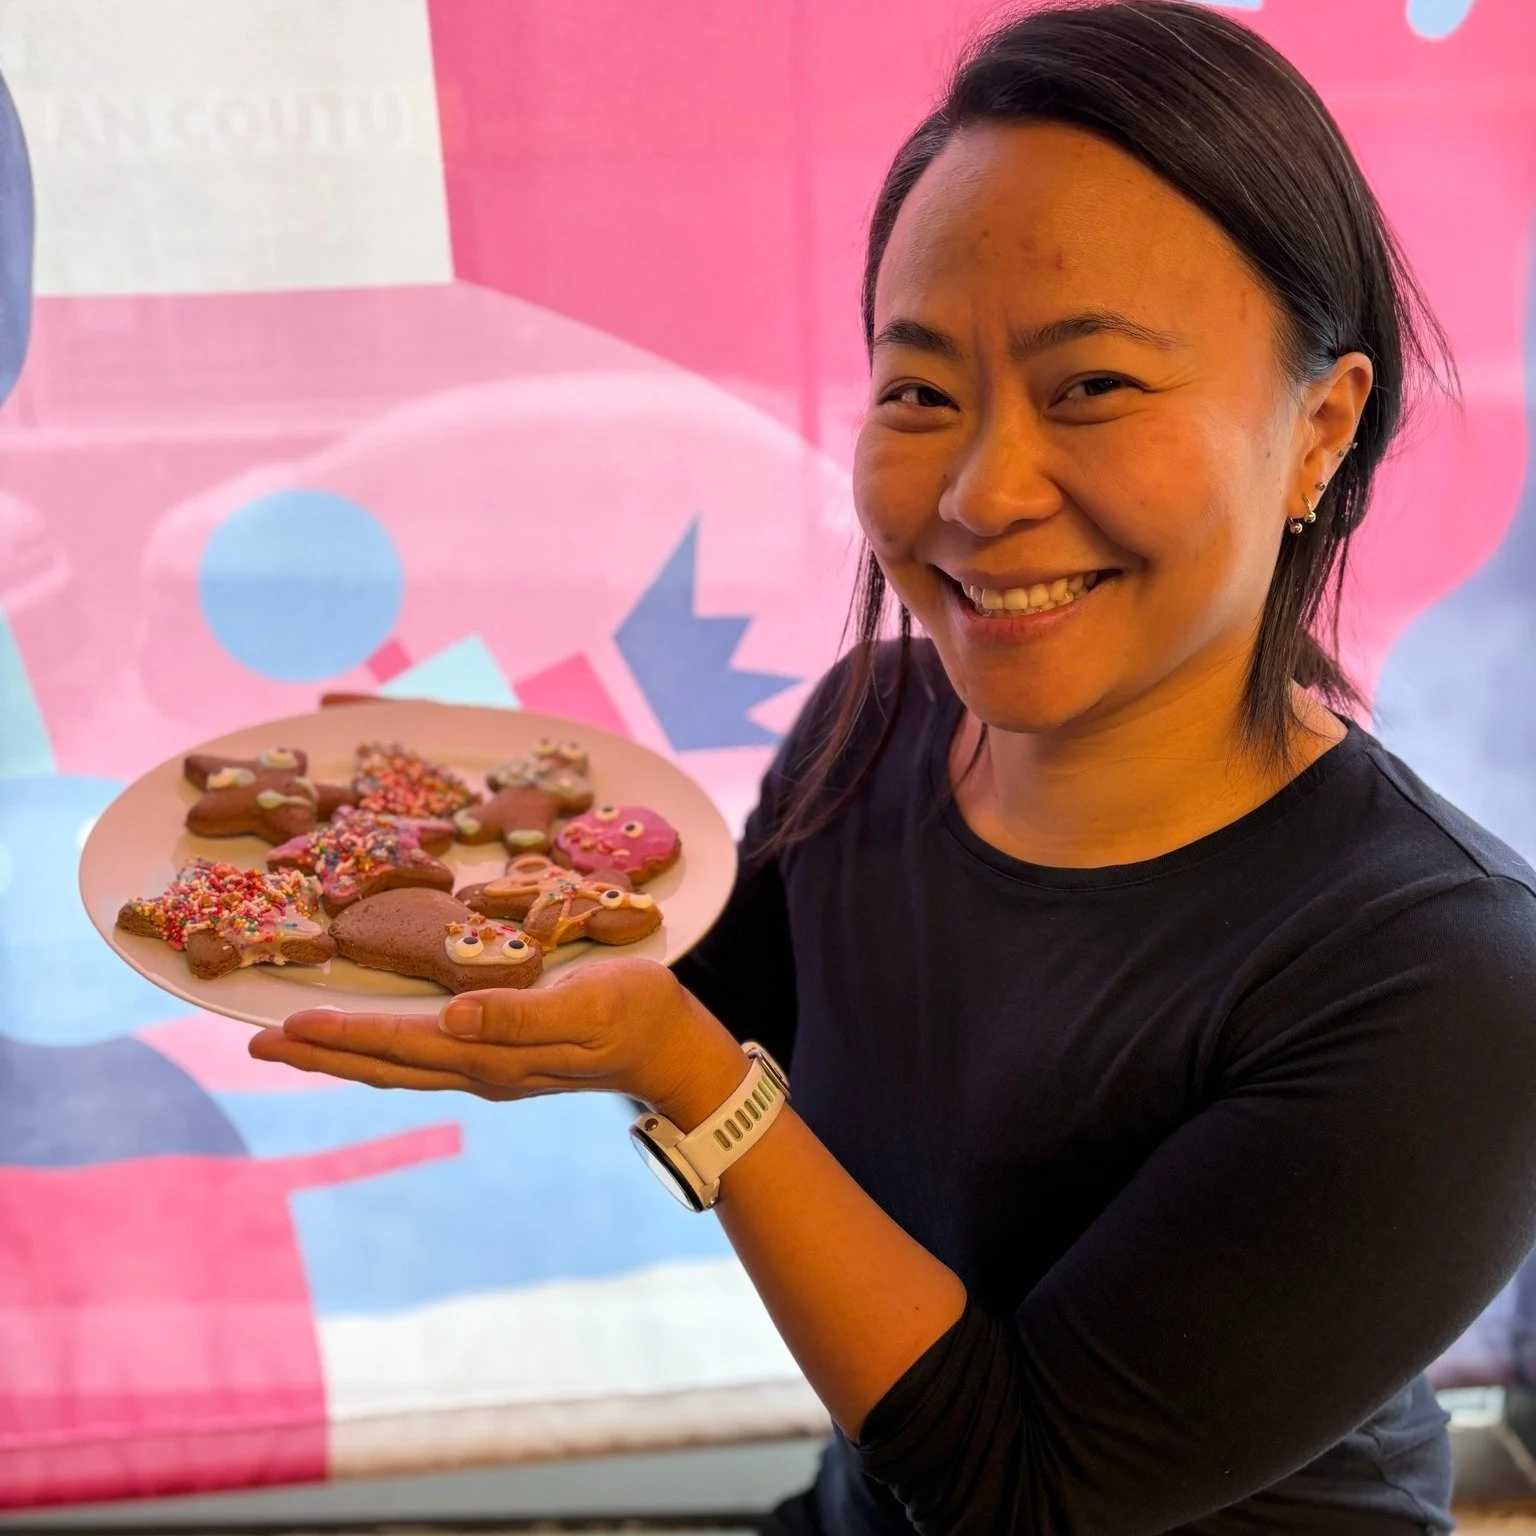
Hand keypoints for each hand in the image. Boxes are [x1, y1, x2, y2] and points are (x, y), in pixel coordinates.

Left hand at [249, 956, 749, 1125]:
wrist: (673, 1050)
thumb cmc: (639, 1013)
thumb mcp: (590, 1004)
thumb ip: (522, 1012)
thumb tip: (452, 1018)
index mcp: (494, 1055)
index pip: (401, 1044)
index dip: (343, 1035)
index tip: (285, 1025)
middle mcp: (481, 1070)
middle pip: (383, 1067)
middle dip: (320, 1055)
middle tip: (254, 1046)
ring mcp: (490, 1072)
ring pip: (397, 1069)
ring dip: (343, 1057)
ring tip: (293, 1046)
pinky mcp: (501, 1062)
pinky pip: (421, 1063)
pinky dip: (381, 1055)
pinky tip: (370, 1046)